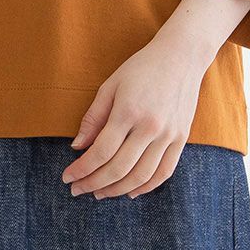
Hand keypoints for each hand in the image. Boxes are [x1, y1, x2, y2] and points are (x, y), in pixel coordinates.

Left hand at [62, 0, 249, 198]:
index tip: (67, 178)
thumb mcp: (111, 86)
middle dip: (94, 183)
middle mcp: (150, 127)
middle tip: (78, 190)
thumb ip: (93, 118)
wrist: (182, 56)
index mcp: (128, 112)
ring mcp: (169, 135)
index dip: (81, 169)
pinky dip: (146, 187)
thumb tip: (77, 147)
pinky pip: (164, 172)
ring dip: (117, 190)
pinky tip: (130, 191)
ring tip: (99, 193)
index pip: (100, 152)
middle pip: (118, 168)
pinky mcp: (182, 139)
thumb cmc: (141, 68)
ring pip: (141, 176)